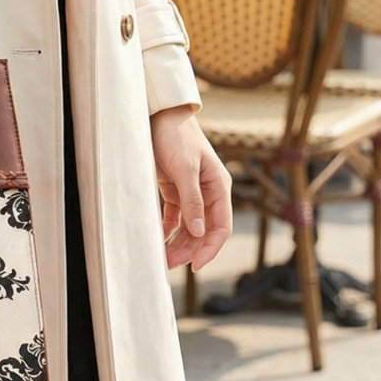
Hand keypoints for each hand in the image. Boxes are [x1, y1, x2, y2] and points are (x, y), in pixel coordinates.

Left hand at [150, 106, 232, 271]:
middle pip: (203, 230)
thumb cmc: (175, 136)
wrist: (159, 114)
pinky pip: (174, 216)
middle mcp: (207, 192)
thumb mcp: (184, 167)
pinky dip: (168, 229)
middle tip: (168, 264)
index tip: (195, 266)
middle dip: (189, 249)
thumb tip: (200, 232)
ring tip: (162, 258)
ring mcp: (191, 191)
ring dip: (178, 243)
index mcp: (218, 187)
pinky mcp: (174, 188)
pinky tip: (159, 240)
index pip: (220, 226)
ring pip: (189, 226)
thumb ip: (192, 200)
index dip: (210, 248)